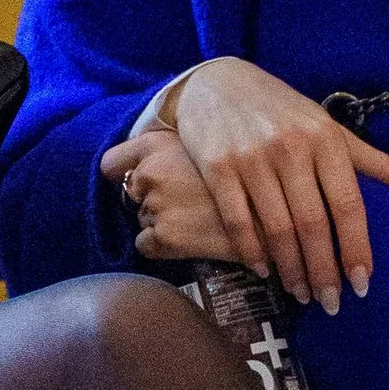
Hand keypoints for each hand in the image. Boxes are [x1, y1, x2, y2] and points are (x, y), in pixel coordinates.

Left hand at [99, 129, 241, 270]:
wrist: (276, 213)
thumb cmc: (247, 176)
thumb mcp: (209, 142)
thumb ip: (176, 148)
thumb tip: (154, 164)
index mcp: (158, 145)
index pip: (112, 163)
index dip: (122, 174)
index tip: (136, 182)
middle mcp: (151, 171)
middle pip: (132, 194)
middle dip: (153, 200)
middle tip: (188, 204)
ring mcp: (156, 204)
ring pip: (143, 219)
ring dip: (164, 222)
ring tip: (198, 220)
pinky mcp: (164, 236)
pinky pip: (145, 246)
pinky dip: (163, 247)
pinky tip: (191, 239)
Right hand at [100, 59, 388, 313]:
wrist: (217, 83)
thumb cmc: (284, 111)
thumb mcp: (331, 130)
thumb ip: (379, 163)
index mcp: (326, 139)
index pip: (348, 204)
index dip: (356, 249)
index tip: (361, 286)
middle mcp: (290, 147)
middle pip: (312, 223)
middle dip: (323, 270)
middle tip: (329, 303)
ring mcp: (251, 156)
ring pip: (276, 227)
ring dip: (290, 268)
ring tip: (300, 293)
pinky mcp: (217, 166)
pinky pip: (238, 219)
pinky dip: (251, 251)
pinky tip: (262, 270)